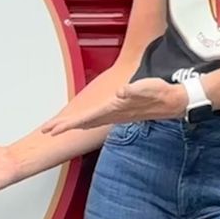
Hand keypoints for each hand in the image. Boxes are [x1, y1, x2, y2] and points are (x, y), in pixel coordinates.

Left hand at [41, 77, 183, 133]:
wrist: (174, 103)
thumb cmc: (160, 93)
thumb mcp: (148, 88)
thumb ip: (134, 90)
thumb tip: (121, 92)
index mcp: (114, 109)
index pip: (86, 118)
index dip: (69, 124)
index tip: (54, 129)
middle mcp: (113, 115)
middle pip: (83, 123)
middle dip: (64, 127)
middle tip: (46, 130)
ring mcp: (116, 116)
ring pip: (89, 123)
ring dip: (73, 126)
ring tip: (58, 128)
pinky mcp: (120, 113)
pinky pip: (97, 120)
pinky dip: (85, 122)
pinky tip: (82, 123)